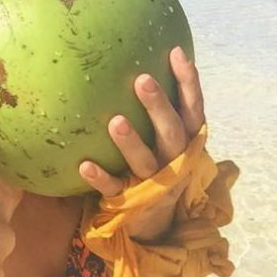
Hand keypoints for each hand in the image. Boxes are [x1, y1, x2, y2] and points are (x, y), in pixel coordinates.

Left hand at [79, 46, 205, 241]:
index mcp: (185, 143)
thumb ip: (157, 111)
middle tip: (142, 80)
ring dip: (131, 142)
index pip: (193, 109)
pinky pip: (114, 188)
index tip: (176, 53)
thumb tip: (133, 63)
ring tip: (115, 121)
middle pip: (172, 132)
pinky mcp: (130, 202)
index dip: (188, 83)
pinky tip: (84, 165)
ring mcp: (153, 183)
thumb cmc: (156, 166)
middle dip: (159, 106)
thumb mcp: (164, 141)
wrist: (154, 223)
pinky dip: (100, 177)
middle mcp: (174, 161)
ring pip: (145, 161)